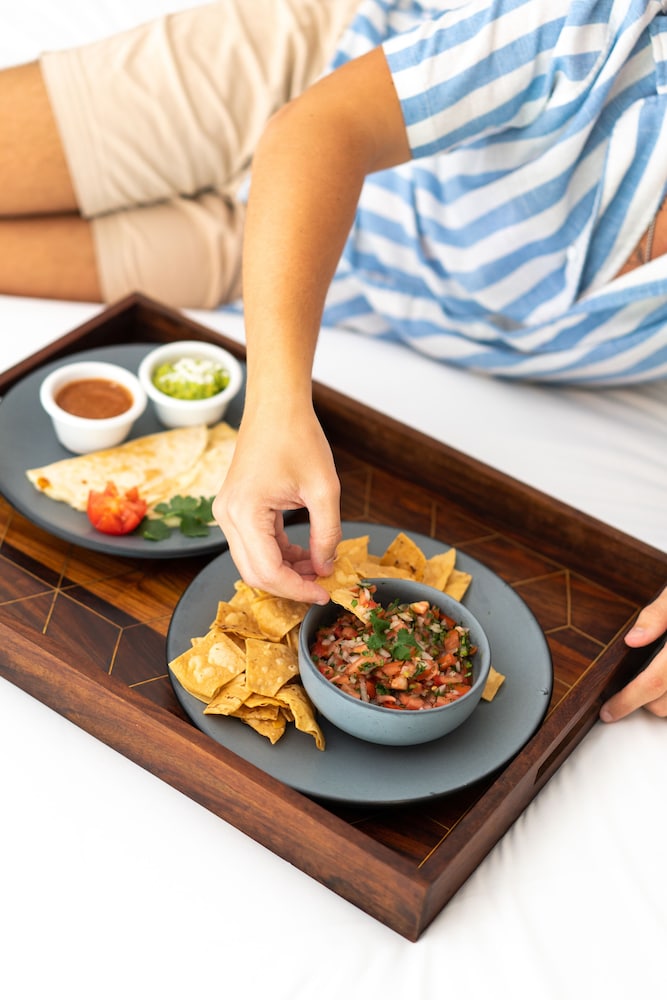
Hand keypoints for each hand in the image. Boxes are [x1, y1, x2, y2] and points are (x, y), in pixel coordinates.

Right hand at [213, 402, 341, 604]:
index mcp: (245, 512)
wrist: (276, 405)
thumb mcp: (324, 489)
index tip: (325, 593)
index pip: (268, 571)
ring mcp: (227, 512)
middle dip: (290, 585)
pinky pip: (254, 544)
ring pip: (253, 562)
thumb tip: (326, 568)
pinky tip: (305, 553)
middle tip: (323, 585)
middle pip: (255, 573)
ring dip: (285, 571)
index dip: (298, 589)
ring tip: (319, 567)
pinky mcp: (235, 508)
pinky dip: (279, 555)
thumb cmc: (298, 437)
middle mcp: (227, 516)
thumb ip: (327, 534)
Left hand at [600, 583, 666, 721]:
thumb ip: (656, 616)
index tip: (609, 710)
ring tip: (653, 678)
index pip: (653, 682)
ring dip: (662, 701)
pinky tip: (666, 679)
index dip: (627, 701)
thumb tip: (633, 640)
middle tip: (628, 687)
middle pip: (663, 705)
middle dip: (641, 700)